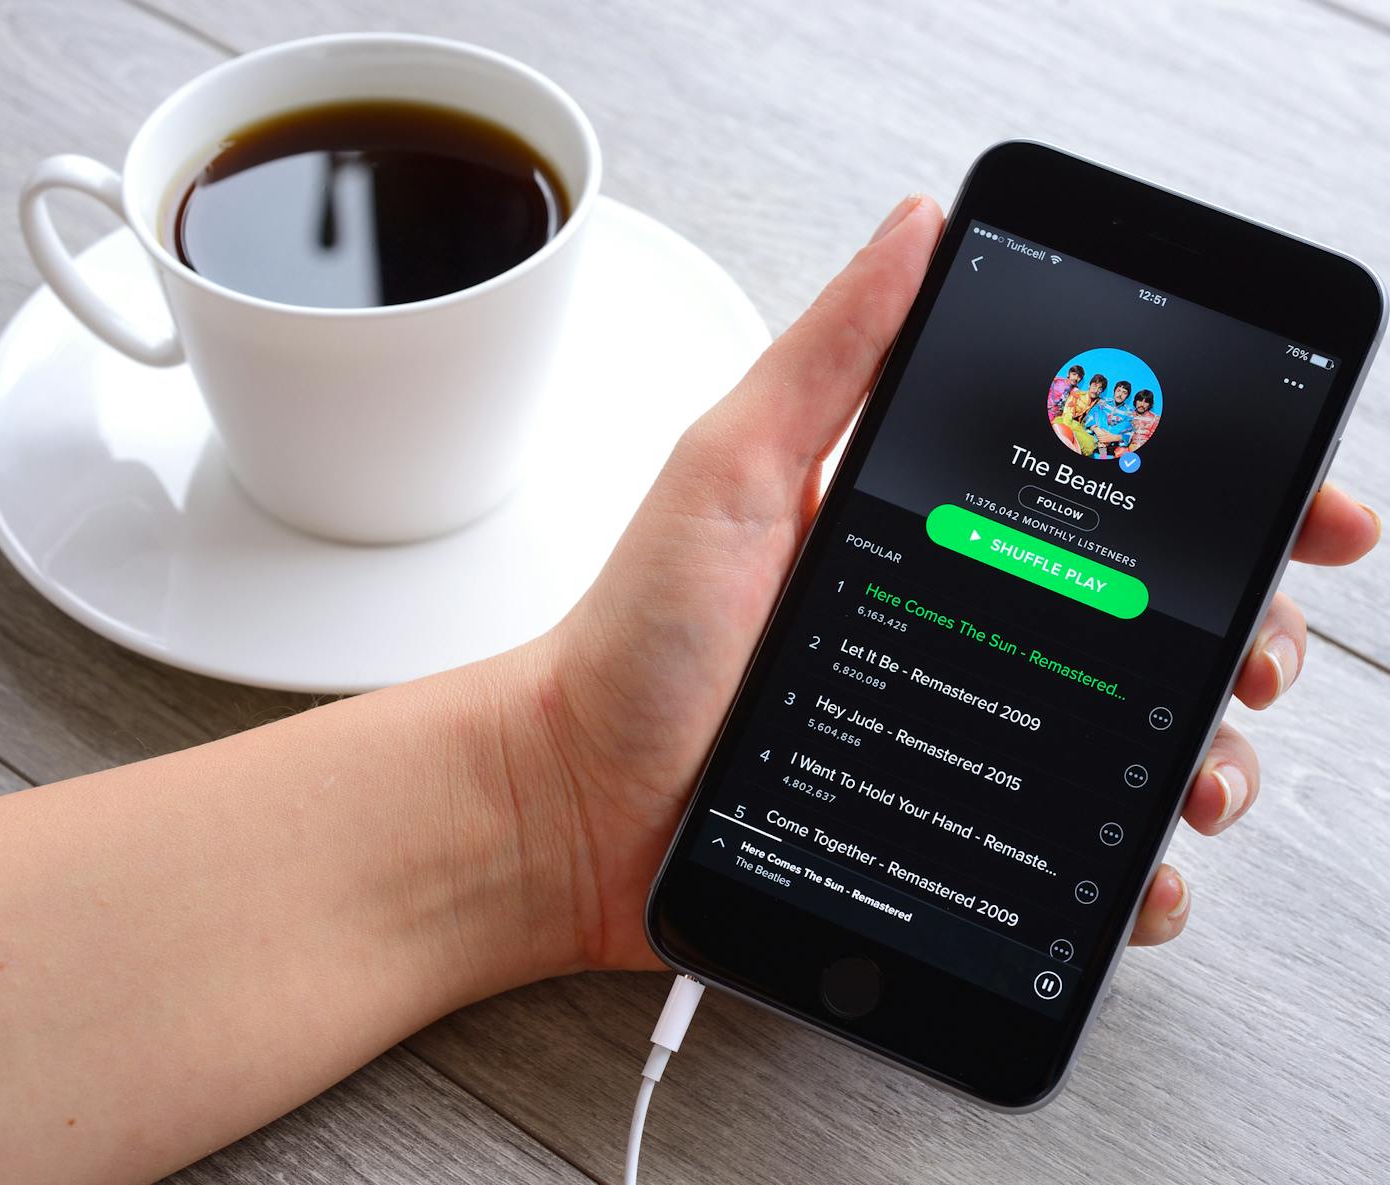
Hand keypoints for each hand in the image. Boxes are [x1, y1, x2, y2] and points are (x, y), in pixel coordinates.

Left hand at [518, 194, 1380, 970]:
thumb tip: (918, 228)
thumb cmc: (640, 639)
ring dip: (1200, 756)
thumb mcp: (733, 468)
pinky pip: (1062, 853)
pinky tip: (1137, 873)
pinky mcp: (937, 825)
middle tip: (1251, 654)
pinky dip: (1123, 872)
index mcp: (930, 535)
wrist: (575, 798)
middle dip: (1234, 638)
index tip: (1297, 511)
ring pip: (1126, 743)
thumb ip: (831, 355)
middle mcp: (958, 627)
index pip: (1102, 503)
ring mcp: (954, 730)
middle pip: (1145, 625)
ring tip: (1200, 772)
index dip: (1216, 503)